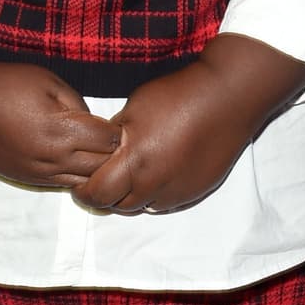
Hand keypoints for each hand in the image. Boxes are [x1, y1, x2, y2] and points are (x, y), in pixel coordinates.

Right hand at [0, 61, 121, 188]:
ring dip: (95, 168)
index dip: (117, 130)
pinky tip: (75, 160)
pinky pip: (64, 185)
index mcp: (61, 129)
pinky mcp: (28, 179)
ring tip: (95, 151)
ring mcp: (40, 172)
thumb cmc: (6, 85)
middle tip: (111, 139)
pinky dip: (75, 175)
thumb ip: (79, 104)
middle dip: (111, 153)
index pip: (109, 140)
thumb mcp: (49, 82)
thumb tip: (95, 123)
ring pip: (85, 181)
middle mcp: (53, 157)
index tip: (116, 123)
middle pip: (102, 165)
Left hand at [71, 35, 304, 215]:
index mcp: (135, 160)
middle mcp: (155, 182)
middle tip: (99, 181)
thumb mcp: (134, 108)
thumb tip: (100, 150)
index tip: (78, 184)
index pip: (98, 193)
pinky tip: (154, 175)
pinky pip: (164, 203)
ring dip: (129, 197)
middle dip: (104, 196)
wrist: (226, 98)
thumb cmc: (178, 96)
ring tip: (127, 177)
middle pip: (117, 205)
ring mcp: (177, 191)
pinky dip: (152, 195)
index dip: (84, 191)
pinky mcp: (194, 191)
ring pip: (141, 208)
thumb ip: (114, 136)